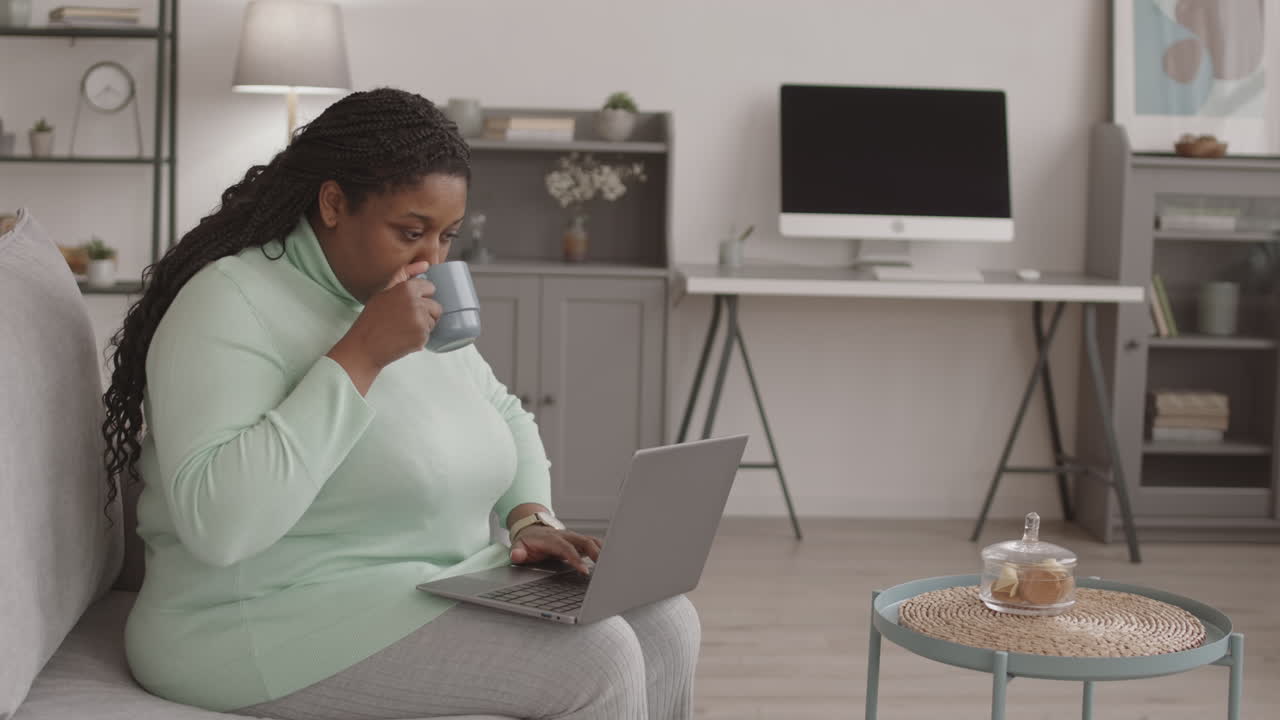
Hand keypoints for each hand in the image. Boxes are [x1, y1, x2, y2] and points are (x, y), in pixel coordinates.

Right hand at [327, 261, 439, 388]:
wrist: (365, 347)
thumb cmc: (372, 319)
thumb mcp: (384, 291)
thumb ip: (405, 275)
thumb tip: (426, 264)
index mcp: (407, 289)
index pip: (430, 288)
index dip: (421, 296)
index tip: (409, 304)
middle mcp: (416, 303)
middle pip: (436, 306)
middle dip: (425, 312)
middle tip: (405, 319)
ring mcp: (420, 321)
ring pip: (433, 321)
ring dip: (423, 325)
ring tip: (404, 329)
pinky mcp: (422, 337)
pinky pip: (429, 334)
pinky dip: (420, 337)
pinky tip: (404, 338)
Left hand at [510, 525, 601, 574]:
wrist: (531, 530)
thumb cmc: (527, 541)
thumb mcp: (518, 546)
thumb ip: (517, 552)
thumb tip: (517, 555)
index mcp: (552, 539)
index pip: (566, 548)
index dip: (576, 559)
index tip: (585, 570)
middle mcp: (566, 536)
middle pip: (585, 541)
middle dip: (596, 553)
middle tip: (605, 569)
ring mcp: (573, 538)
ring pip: (592, 541)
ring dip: (603, 551)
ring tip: (613, 565)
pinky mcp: (578, 541)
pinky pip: (594, 544)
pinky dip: (603, 550)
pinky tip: (610, 561)